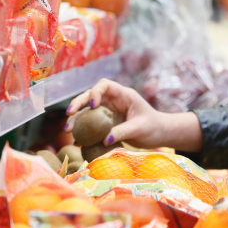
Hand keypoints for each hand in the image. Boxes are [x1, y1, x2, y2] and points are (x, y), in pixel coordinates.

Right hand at [65, 79, 202, 151]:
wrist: (159, 134)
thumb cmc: (153, 127)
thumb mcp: (139, 129)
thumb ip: (122, 132)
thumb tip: (104, 140)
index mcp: (123, 95)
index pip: (105, 85)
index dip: (95, 92)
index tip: (92, 105)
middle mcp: (113, 101)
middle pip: (91, 96)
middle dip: (78, 103)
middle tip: (69, 114)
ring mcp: (108, 112)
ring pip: (88, 111)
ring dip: (77, 119)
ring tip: (68, 130)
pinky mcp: (107, 124)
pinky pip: (92, 125)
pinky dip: (84, 132)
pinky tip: (77, 142)